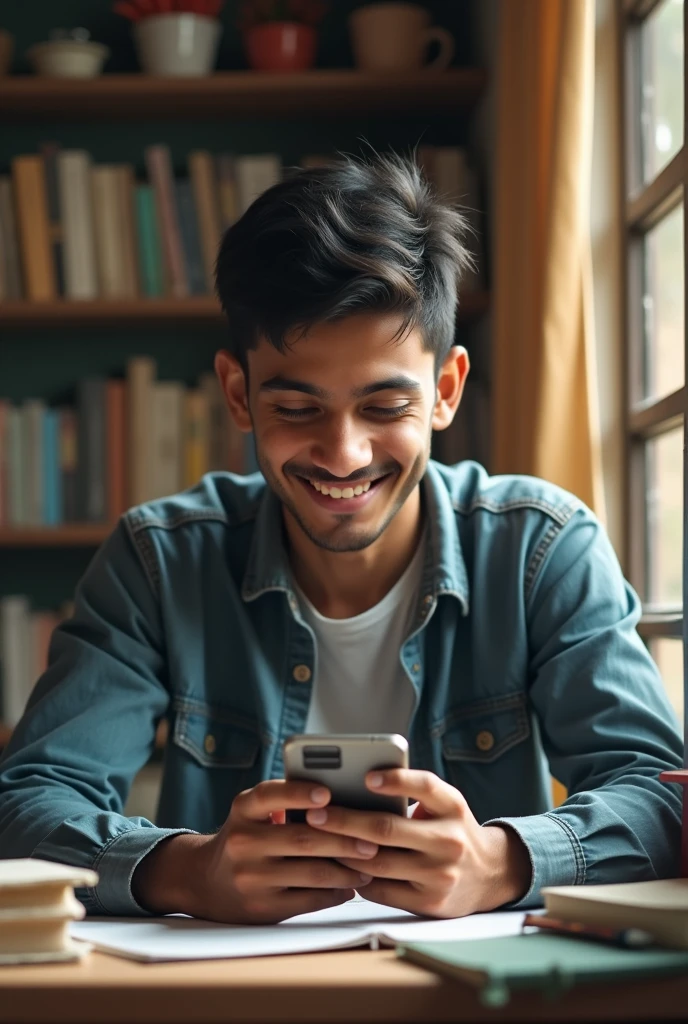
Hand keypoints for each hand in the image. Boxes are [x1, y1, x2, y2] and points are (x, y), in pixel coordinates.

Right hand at [132, 780, 378, 923]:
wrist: (204, 881)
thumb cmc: (246, 837)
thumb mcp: (252, 812)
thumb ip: (284, 801)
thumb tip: (341, 799)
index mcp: (243, 810)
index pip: (270, 796)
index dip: (299, 793)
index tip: (327, 793)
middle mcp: (243, 842)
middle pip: (302, 839)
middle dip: (344, 839)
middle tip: (374, 839)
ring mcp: (252, 877)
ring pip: (311, 872)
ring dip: (347, 869)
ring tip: (369, 864)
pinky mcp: (262, 907)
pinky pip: (309, 899)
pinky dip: (335, 892)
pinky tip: (351, 885)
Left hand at [305, 769, 531, 917]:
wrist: (490, 875)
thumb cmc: (452, 830)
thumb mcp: (444, 806)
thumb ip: (412, 796)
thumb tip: (356, 787)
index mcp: (452, 807)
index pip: (426, 787)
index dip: (396, 780)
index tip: (366, 776)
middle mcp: (449, 840)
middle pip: (387, 829)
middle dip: (345, 821)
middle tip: (315, 813)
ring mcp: (439, 874)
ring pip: (377, 863)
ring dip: (342, 851)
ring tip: (317, 840)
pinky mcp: (428, 902)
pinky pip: (381, 890)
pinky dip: (356, 877)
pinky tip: (339, 866)